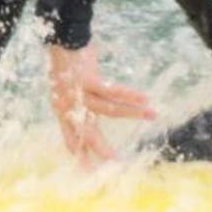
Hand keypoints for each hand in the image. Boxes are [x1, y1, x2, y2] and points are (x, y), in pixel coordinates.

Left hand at [45, 42, 156, 165]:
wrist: (59, 39)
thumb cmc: (65, 64)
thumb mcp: (64, 89)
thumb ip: (76, 103)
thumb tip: (86, 113)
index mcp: (62, 110)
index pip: (70, 138)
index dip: (79, 154)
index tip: (88, 171)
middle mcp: (68, 105)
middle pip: (86, 133)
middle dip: (101, 149)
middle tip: (115, 163)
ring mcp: (78, 92)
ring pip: (108, 110)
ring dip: (132, 113)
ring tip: (152, 115)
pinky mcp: (88, 79)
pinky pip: (112, 91)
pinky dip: (129, 95)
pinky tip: (144, 99)